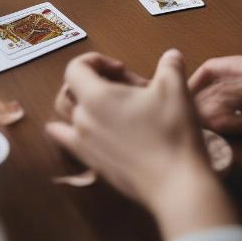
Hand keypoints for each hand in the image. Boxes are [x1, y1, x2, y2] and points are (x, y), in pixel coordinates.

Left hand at [46, 50, 237, 240]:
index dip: (95, 60)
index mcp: (95, 97)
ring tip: (103, 105)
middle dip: (91, 81)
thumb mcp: (176, 88)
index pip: (75, 67)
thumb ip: (170, 65)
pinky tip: (81, 130)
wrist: (177, 184)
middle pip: (70, 90)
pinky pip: (66, 142)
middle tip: (119, 88)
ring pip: (65, 115)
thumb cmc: (173, 132)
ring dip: (79, 103)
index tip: (120, 69)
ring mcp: (83, 143)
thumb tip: (171, 56)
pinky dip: (68, 131)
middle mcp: (82, 119)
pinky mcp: (91, 163)